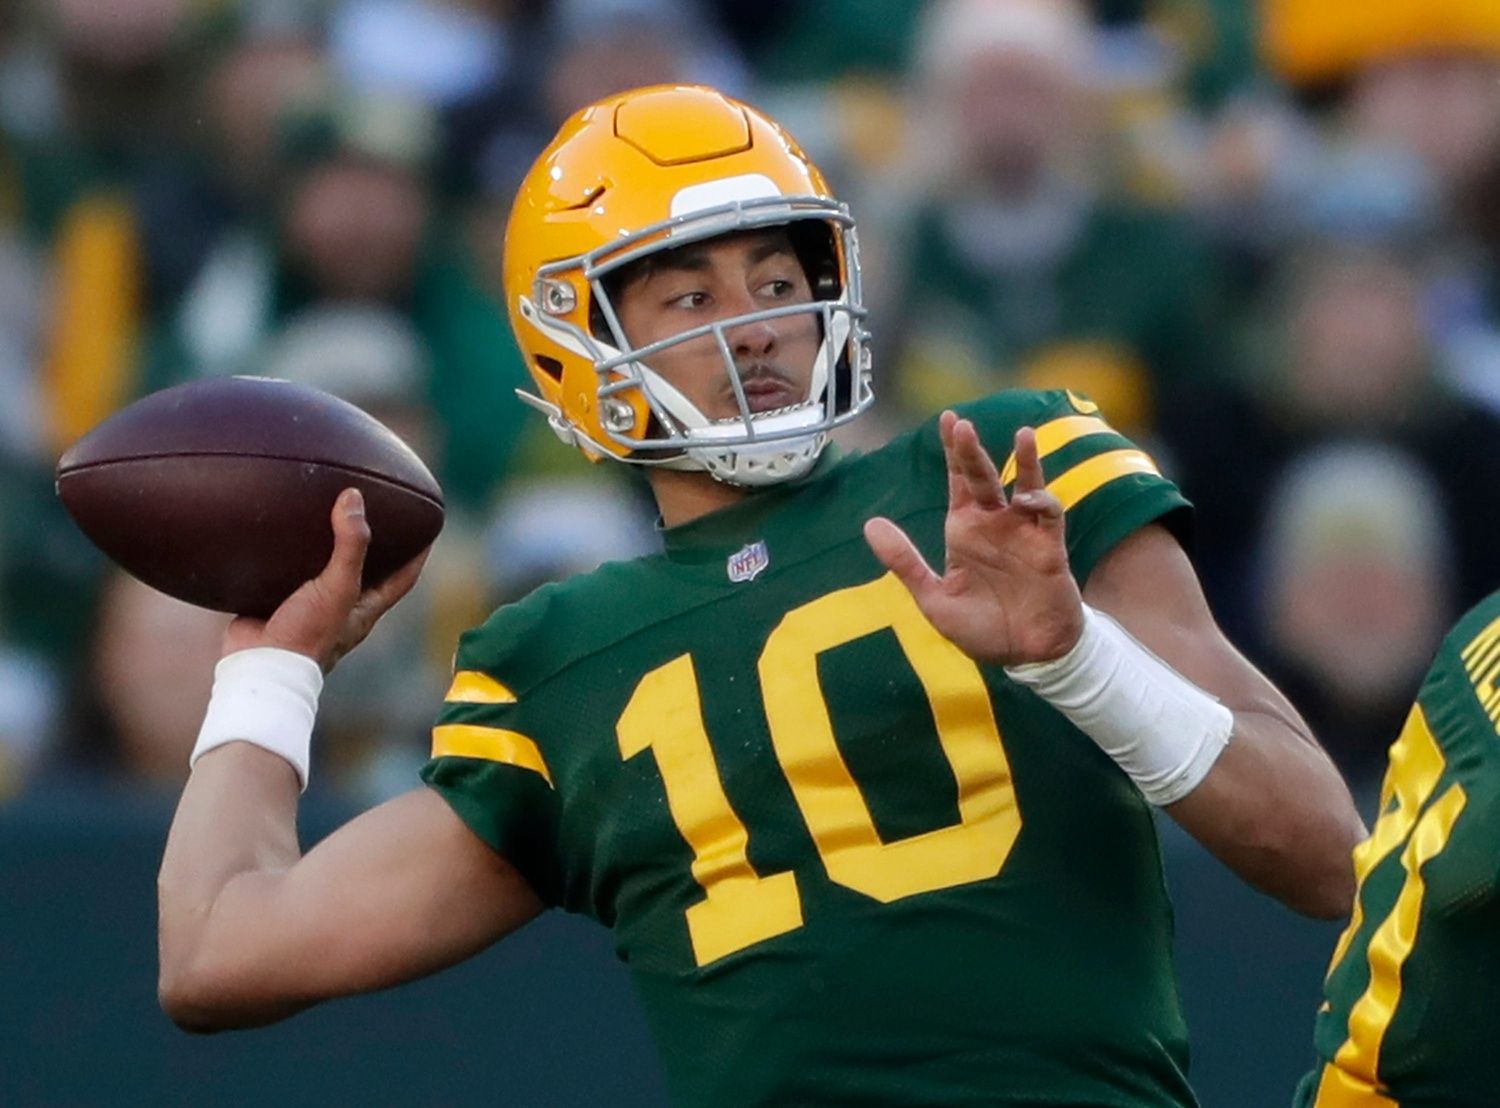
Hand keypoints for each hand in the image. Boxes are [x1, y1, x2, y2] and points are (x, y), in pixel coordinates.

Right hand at [222, 489, 429, 671]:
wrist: (259, 666)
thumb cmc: (307, 636)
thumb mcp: (338, 587)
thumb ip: (350, 545)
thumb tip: (354, 498)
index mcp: (364, 609)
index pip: (403, 578)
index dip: (418, 554)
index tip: (428, 528)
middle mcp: (340, 608)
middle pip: (363, 572)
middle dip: (370, 546)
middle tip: (372, 513)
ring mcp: (308, 607)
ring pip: (321, 571)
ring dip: (323, 547)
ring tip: (322, 513)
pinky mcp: (276, 604)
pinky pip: (284, 575)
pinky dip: (285, 555)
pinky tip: (277, 533)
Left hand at [863, 411, 1082, 666]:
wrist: (1024, 655)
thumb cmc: (981, 628)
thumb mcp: (933, 598)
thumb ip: (904, 562)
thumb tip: (870, 524)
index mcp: (964, 531)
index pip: (957, 481)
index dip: (952, 451)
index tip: (947, 420)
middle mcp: (994, 524)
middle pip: (982, 477)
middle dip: (971, 450)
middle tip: (959, 424)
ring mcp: (1023, 533)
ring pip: (1025, 485)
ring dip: (1026, 460)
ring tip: (1022, 433)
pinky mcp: (1049, 548)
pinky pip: (1049, 515)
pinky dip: (1041, 501)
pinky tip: (1026, 498)